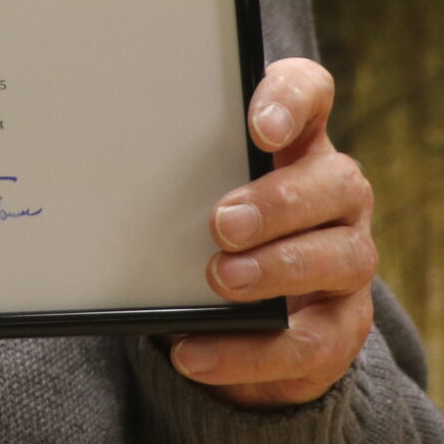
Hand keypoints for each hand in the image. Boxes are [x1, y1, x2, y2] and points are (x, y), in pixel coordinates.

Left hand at [168, 57, 377, 406]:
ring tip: (221, 280)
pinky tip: (197, 350)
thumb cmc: (207, 232)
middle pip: (338, 181)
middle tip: (222, 223)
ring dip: (277, 270)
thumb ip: (169, 176)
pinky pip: (311, 342)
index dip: (292, 101)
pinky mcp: (341, 330)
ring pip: (342, 258)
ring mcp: (347, 261)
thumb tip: (96, 172)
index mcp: (297, 145)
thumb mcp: (189, 195)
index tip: (259, 128)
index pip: (310, 93)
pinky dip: (251, 351)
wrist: (239, 321)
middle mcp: (336, 197)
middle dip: (279, 203)